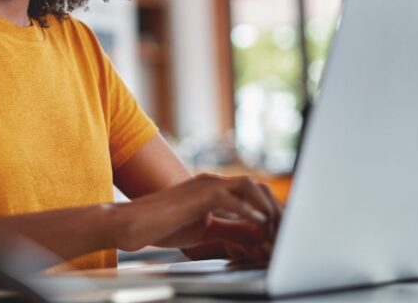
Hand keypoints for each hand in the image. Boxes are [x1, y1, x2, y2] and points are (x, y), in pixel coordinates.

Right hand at [113, 174, 281, 262]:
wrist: (134, 224)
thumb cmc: (162, 226)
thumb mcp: (204, 230)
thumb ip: (230, 230)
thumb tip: (256, 235)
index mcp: (213, 188)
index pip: (252, 193)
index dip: (269, 211)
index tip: (279, 233)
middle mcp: (212, 181)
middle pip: (256, 187)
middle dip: (274, 208)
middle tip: (283, 232)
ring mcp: (206, 184)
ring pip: (249, 187)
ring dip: (266, 208)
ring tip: (274, 229)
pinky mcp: (199, 194)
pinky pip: (232, 198)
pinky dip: (250, 211)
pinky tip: (259, 225)